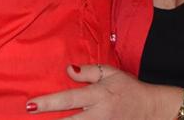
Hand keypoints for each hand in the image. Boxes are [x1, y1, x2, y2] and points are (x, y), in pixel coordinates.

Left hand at [26, 64, 182, 118]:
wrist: (152, 109)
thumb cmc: (128, 88)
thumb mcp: (111, 73)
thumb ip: (89, 71)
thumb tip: (68, 69)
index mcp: (98, 95)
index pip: (69, 99)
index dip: (49, 103)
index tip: (32, 104)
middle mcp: (100, 115)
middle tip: (31, 114)